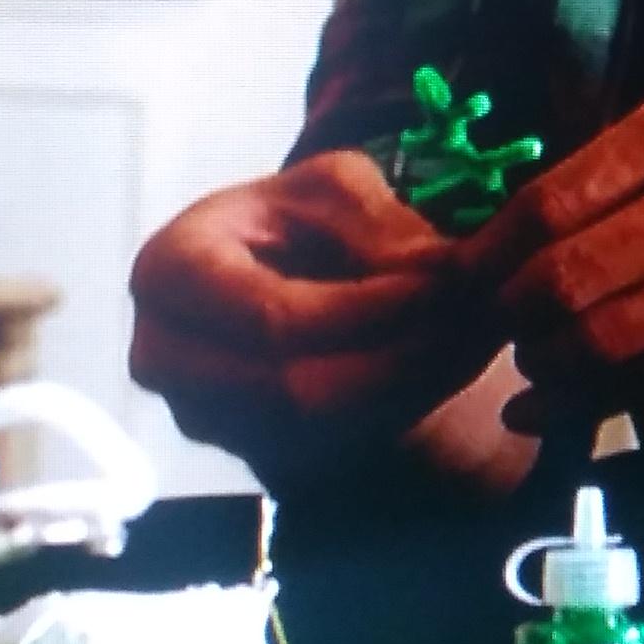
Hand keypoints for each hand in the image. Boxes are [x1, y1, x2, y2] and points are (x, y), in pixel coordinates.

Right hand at [126, 152, 496, 479]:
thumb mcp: (336, 193)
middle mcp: (164, 355)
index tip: (450, 286)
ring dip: (410, 390)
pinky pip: (330, 450)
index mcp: (171, 269)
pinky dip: (398, 409)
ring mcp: (199, 414)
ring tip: (475, 342)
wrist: (282, 275)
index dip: (368, 309)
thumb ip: (382, 228)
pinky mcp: (242, 449)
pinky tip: (445, 367)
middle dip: (400, 357)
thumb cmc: (298, 223)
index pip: (273, 317)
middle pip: (296, 390)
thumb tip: (446, 275)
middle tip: (479, 326)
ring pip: (320, 432)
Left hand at [478, 83, 643, 424]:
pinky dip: (599, 398)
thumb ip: (639, 158)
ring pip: (605, 334)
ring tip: (532, 367)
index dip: (491, 252)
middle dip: (510, 316)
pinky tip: (564, 408)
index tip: (468, 275)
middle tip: (496, 329)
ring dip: (548, 364)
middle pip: (564, 273)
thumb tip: (533, 220)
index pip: (550, 198)